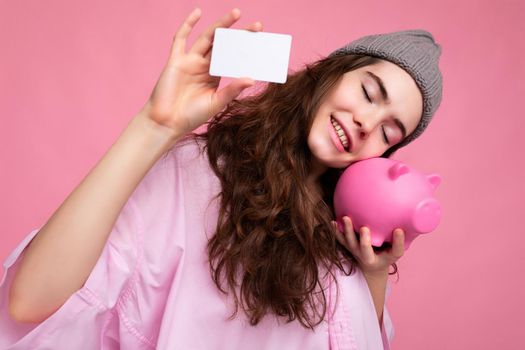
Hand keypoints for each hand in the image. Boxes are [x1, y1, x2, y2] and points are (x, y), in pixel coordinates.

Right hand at [139, 8, 261, 135]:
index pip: (233, 58)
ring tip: (236, 13)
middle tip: (258, 25)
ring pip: (208, 38)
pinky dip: (188, 24)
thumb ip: (232, 90)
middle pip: (224, 45)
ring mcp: (189, 61)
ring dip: (221, 25)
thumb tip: (251, 79)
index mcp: (214, 75)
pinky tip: (198, 12)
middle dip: (239, 34)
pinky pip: (180, 39)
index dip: (246, 50)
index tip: (262, 43)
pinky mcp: (175, 61)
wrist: (168, 123)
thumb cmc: (191, 116)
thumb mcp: (216, 103)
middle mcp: (203, 66)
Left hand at [332, 216, 405, 275]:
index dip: (397, 242)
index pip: (394, 251)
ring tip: (346, 218)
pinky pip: (340, 238)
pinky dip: (336, 231)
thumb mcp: (395, 252)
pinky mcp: (347, 245)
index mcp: (386, 257)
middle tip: (365, 228)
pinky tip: (333, 222)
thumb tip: (401, 227)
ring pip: (350, 242)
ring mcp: (355, 251)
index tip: (399, 230)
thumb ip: (399, 242)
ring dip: (347, 231)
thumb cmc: (385, 255)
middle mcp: (366, 256)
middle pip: (364, 249)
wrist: (371, 265)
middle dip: (364, 240)